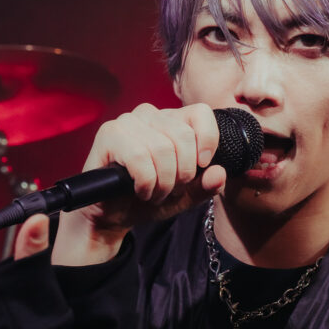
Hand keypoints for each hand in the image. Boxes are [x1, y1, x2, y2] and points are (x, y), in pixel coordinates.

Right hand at [53, 103, 226, 265]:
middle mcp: (150, 114)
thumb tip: (219, 173)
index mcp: (171, 120)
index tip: (201, 166)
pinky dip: (146, 183)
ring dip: (163, 183)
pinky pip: (140, 158)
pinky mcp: (109, 135)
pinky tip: (140, 191)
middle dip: (182, 173)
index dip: (208, 141)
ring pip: (163, 149)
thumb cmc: (147, 198)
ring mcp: (127, 122)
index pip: (200, 113)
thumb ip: (206, 186)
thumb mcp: (185, 196)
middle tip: (170, 190)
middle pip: (184, 136)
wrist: (113, 215)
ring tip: (154, 194)